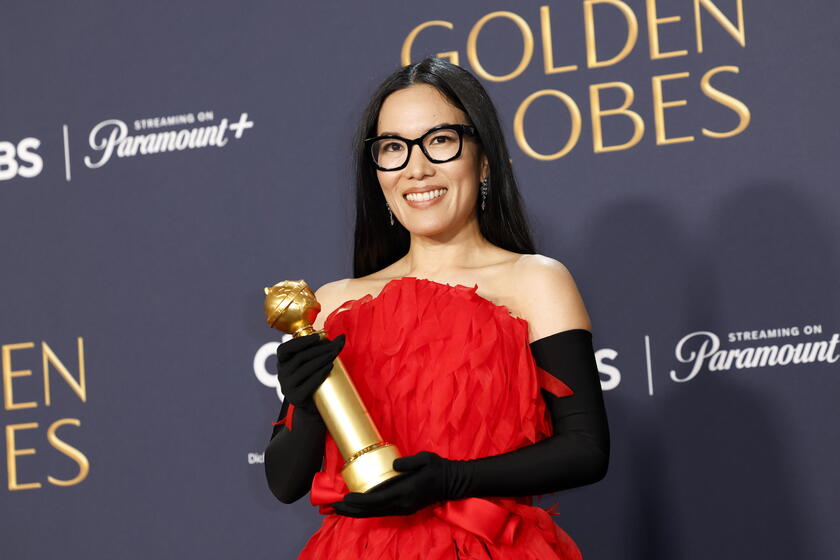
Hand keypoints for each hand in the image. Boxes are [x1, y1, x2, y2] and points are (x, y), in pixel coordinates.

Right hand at [276, 333, 344, 411]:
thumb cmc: (312, 379)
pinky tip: (330, 366)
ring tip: (334, 354)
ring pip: (305, 368)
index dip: (299, 342)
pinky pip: (309, 384)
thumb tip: (342, 337)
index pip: (284, 349)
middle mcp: (281, 374)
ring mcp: (287, 387)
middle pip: (300, 357)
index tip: (317, 337)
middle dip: (319, 349)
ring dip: (321, 359)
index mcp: (282, 363)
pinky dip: (320, 374)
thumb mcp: (315, 362)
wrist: (311, 406)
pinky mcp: (295, 398)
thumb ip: (327, 349)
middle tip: (334, 346)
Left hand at [331, 451, 458, 516]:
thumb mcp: (426, 460)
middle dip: (352, 509)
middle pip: (372, 511)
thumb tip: (395, 464)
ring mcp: (404, 508)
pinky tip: (359, 507)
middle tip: (333, 506)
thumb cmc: (439, 469)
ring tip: (341, 508)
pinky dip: (367, 510)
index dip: (359, 501)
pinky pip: (382, 512)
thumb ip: (409, 462)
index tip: (344, 498)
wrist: (453, 482)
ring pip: (376, 514)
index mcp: (405, 492)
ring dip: (357, 512)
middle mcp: (402, 504)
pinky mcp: (405, 508)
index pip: (377, 500)